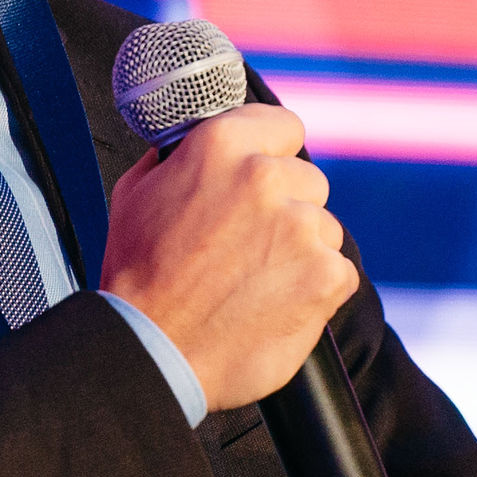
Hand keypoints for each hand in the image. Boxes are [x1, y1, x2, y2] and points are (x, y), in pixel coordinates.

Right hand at [99, 104, 356, 413]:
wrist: (150, 350)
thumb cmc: (138, 276)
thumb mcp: (138, 191)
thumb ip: (180, 156)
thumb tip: (195, 138)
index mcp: (221, 145)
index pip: (284, 127)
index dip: (273, 154)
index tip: (263, 178)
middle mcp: (266, 177)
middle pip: (308, 180)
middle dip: (286, 208)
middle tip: (248, 245)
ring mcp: (300, 227)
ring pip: (324, 228)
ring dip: (299, 250)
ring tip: (253, 281)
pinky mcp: (325, 274)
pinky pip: (338, 271)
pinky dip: (314, 289)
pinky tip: (273, 303)